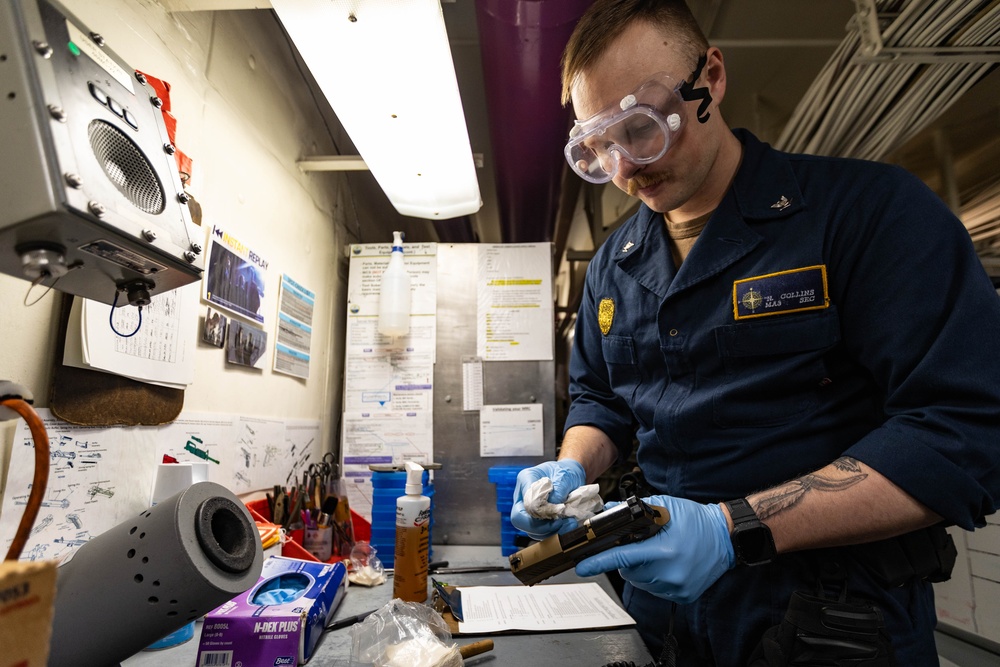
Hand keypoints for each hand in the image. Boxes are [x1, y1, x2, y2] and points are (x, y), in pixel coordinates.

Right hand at [510, 460, 586, 539]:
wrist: (570, 475)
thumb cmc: (566, 472)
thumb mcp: (565, 476)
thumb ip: (559, 490)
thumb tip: (555, 507)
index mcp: (526, 479)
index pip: (525, 501)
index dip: (540, 511)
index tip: (559, 509)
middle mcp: (522, 495)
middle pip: (519, 518)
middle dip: (540, 526)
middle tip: (559, 523)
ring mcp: (526, 508)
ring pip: (528, 528)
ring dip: (549, 530)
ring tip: (568, 523)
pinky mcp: (534, 518)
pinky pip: (538, 532)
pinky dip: (552, 532)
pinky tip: (566, 525)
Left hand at [576, 495, 734, 603]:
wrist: (726, 537)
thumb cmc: (696, 520)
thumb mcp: (664, 507)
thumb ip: (634, 511)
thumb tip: (607, 512)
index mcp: (663, 551)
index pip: (621, 557)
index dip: (598, 562)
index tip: (581, 567)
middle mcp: (669, 573)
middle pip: (628, 570)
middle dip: (627, 558)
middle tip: (640, 545)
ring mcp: (676, 588)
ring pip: (640, 581)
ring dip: (640, 568)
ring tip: (657, 552)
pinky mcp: (682, 596)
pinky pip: (655, 589)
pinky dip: (654, 577)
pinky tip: (667, 564)